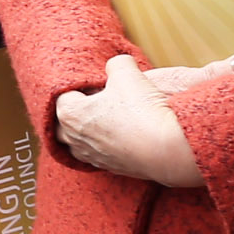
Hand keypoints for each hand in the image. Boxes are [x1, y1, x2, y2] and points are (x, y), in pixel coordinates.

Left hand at [53, 53, 233, 187]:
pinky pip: (99, 154)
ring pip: (79, 140)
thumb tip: (116, 66)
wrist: (170, 150)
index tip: (98, 82)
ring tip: (109, 117)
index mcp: (69, 114)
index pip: (63, 94)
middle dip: (77, 108)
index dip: (81, 85)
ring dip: (89, 128)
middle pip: (65, 120)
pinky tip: (121, 135)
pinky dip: (105, 144)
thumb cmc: (143, 111)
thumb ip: (116, 65)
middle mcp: (74, 139)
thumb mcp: (127, 73)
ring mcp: (92, 157)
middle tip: (98, 98)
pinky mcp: (110, 168)